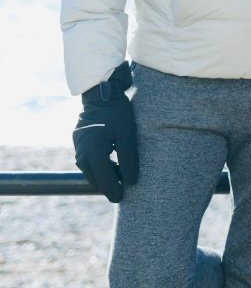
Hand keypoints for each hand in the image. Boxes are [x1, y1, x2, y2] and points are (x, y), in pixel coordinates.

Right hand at [72, 62, 138, 202]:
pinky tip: (112, 164)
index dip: (112, 189)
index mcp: (93, 151)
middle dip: (107, 185)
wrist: (102, 93)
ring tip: (120, 177)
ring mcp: (78, 146)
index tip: (121, 198)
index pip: (103, 178)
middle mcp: (82, 151)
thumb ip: (129, 159)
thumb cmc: (118, 113)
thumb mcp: (128, 135)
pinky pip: (88, 160)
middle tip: (122, 190)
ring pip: (90, 169)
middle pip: (94, 176)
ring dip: (103, 175)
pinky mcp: (79, 141)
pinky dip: (99, 165)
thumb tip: (131, 181)